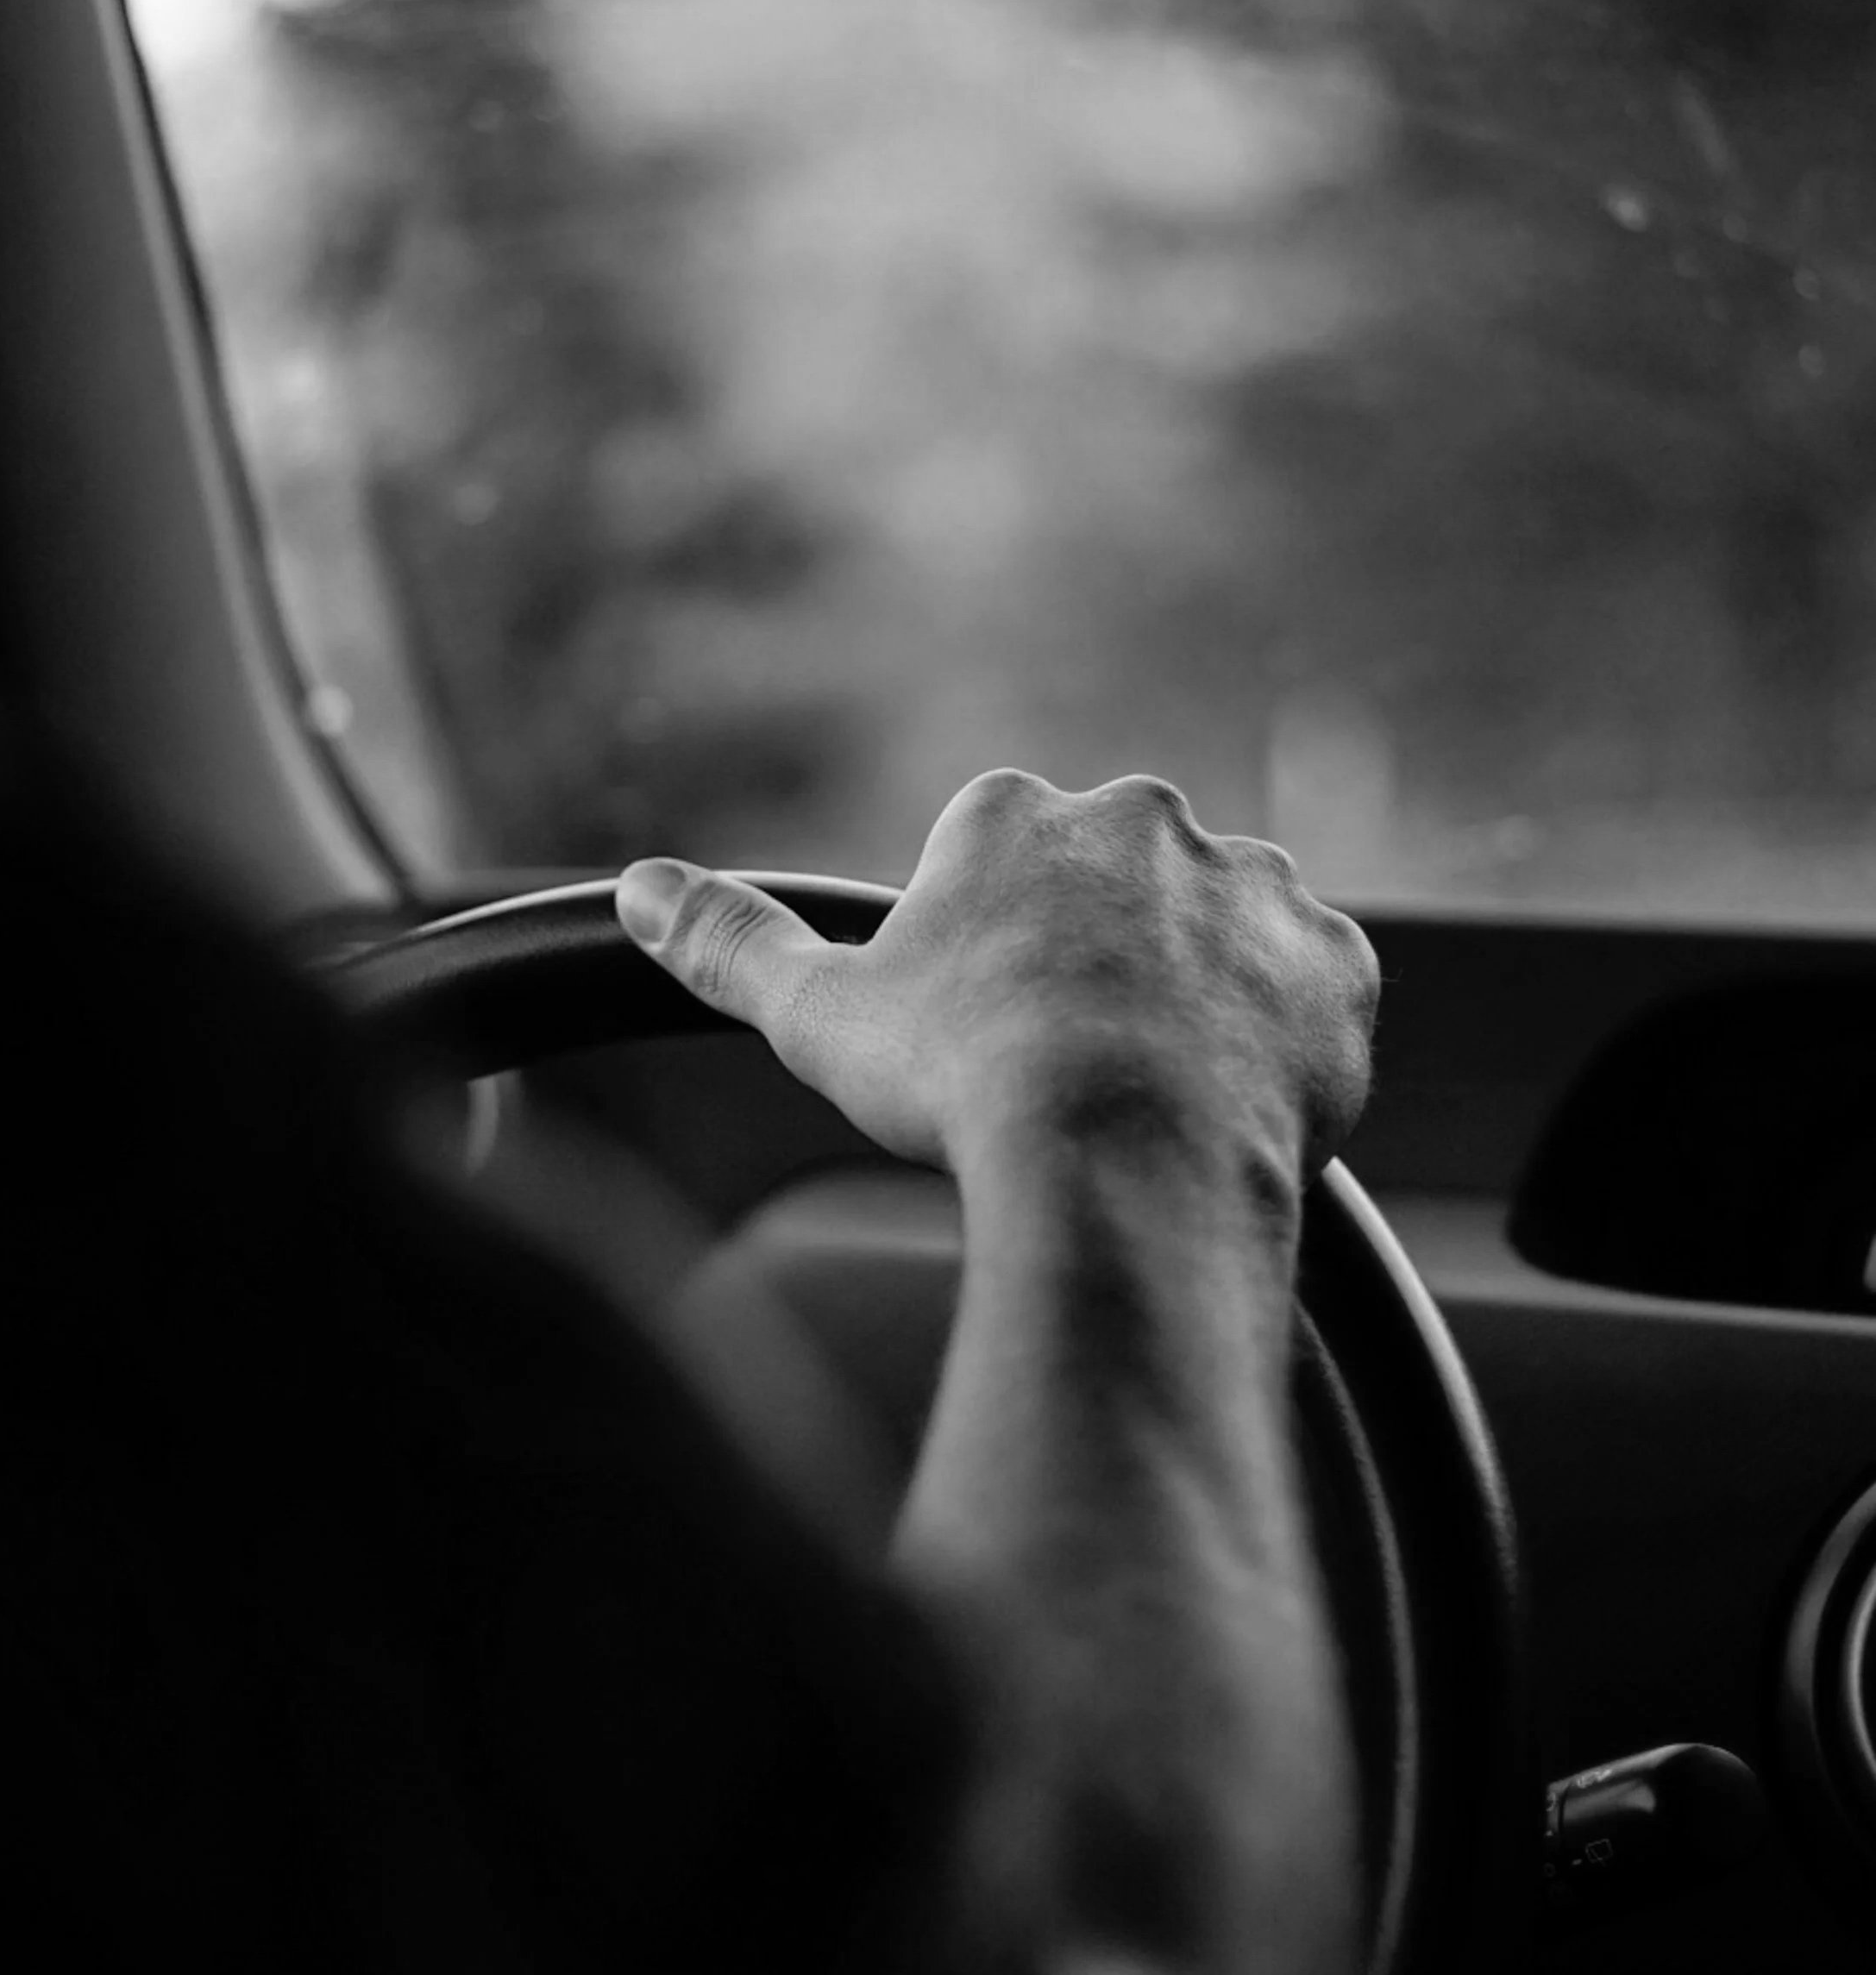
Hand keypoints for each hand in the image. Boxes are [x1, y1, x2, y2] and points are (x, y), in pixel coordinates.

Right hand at [615, 770, 1378, 1187]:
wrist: (1126, 1160)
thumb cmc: (962, 1084)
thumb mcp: (818, 1016)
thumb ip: (728, 942)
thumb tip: (637, 888)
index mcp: (1019, 813)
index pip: (997, 851)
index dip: (986, 947)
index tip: (984, 1025)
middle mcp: (1147, 820)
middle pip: (1115, 886)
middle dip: (1098, 961)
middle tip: (1068, 1070)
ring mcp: (1256, 884)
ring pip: (1219, 934)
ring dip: (1195, 996)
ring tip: (1153, 1102)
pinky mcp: (1337, 961)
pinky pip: (1312, 990)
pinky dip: (1282, 1039)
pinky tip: (1233, 1106)